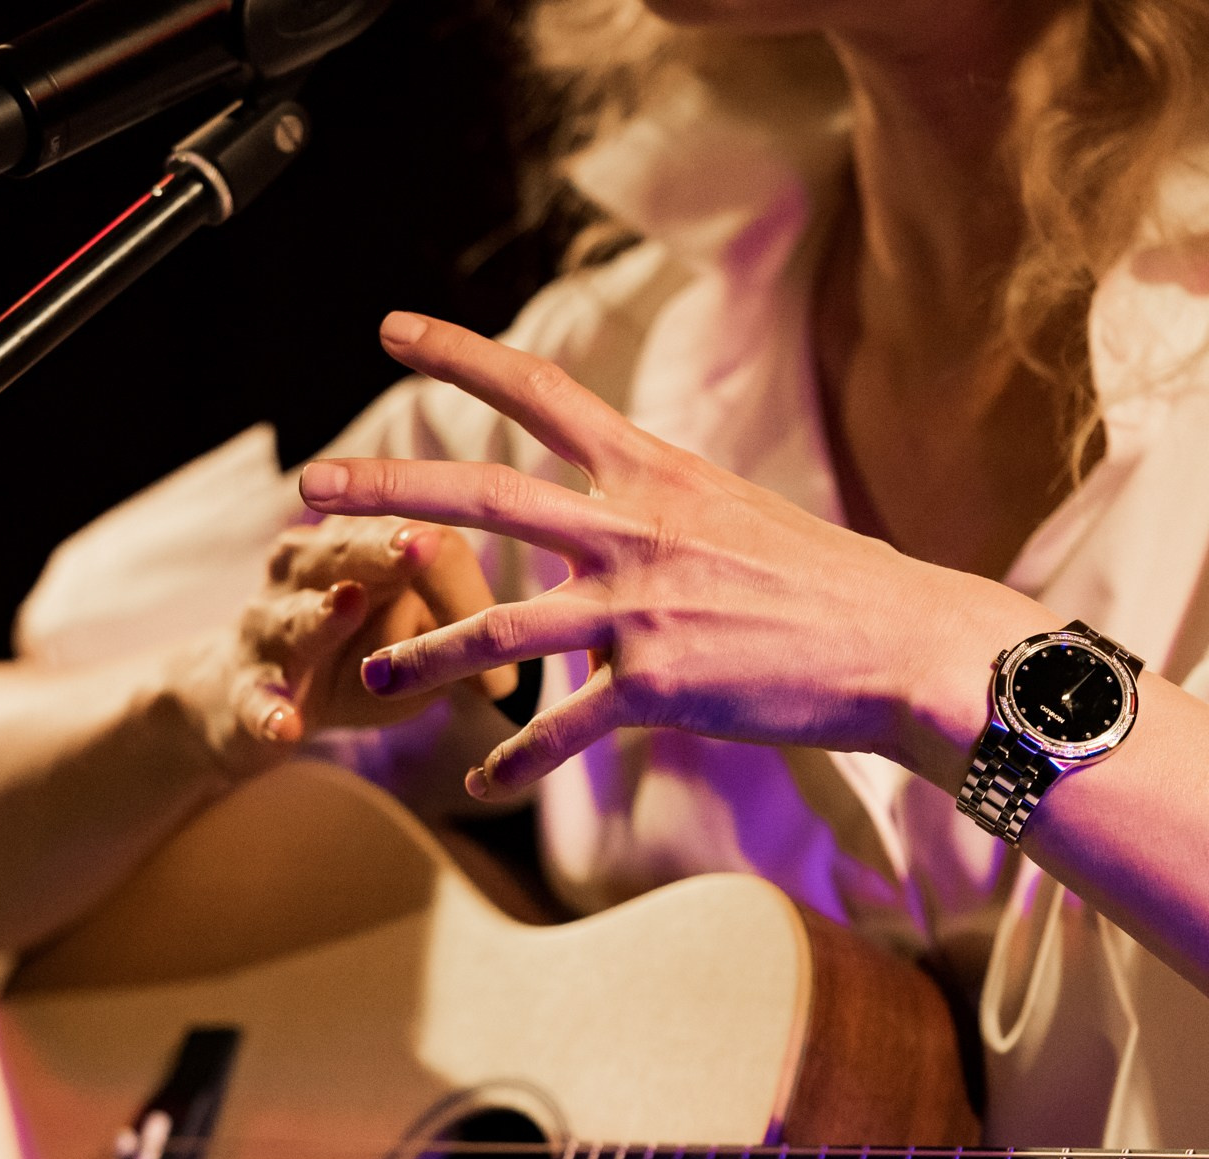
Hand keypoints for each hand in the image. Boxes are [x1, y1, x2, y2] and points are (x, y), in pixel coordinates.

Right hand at [176, 513, 515, 777]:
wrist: (254, 706)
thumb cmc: (356, 664)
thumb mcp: (412, 647)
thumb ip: (456, 647)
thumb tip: (504, 678)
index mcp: (356, 548)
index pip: (416, 541)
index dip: (459, 578)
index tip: (508, 621)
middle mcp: (304, 570)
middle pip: (346, 551)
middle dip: (384, 548)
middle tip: (422, 544)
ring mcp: (267, 626)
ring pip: (295, 616)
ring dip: (323, 613)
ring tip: (347, 604)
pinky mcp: (242, 689)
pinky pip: (255, 698)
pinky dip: (268, 711)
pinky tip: (284, 725)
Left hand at [298, 314, 1048, 797]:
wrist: (900, 643)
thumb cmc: (834, 585)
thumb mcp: (741, 514)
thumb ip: (668, 510)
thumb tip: (635, 507)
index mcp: (654, 471)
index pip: (538, 389)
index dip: (457, 354)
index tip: (391, 329)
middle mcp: (632, 526)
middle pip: (480, 493)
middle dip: (384, 487)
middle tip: (308, 486)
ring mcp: (638, 606)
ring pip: (497, 628)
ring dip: (425, 651)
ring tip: (376, 672)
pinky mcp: (654, 683)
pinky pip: (560, 728)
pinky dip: (517, 759)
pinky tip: (482, 780)